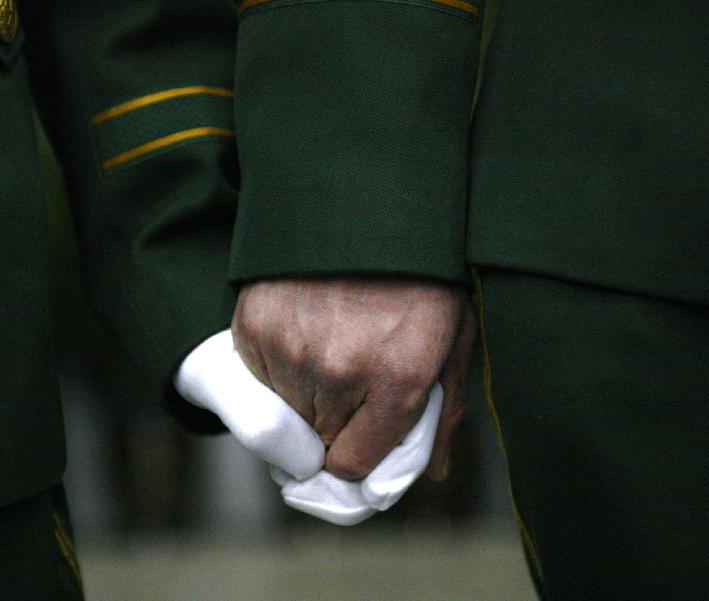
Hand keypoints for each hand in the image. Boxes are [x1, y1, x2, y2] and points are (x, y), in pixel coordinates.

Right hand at [232, 278, 476, 480]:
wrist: (369, 195)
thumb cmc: (422, 270)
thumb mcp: (454, 335)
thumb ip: (445, 409)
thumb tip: (434, 472)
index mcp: (398, 379)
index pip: (352, 464)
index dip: (357, 455)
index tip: (361, 436)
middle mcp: (340, 372)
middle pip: (317, 439)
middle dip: (335, 422)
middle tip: (351, 378)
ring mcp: (291, 348)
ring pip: (285, 410)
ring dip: (303, 392)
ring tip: (329, 343)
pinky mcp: (254, 325)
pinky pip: (257, 375)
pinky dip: (276, 363)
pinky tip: (303, 327)